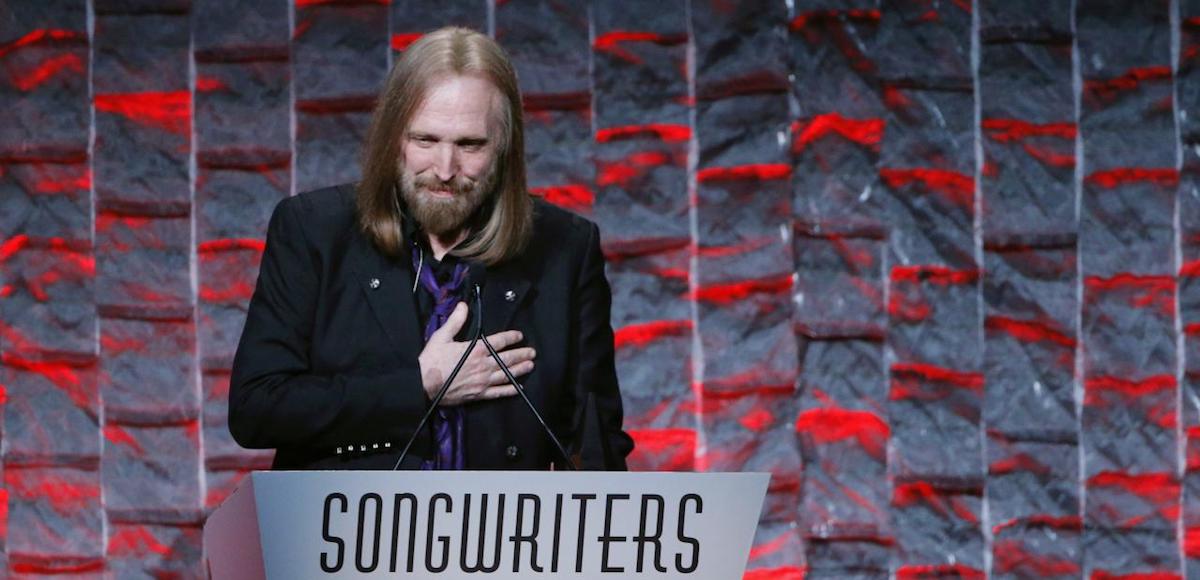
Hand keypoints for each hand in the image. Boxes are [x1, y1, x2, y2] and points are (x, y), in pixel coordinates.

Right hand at [417, 302, 535, 405]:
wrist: (422, 384)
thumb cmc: (431, 360)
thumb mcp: (442, 336)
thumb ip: (456, 321)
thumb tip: (464, 306)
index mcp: (476, 349)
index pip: (499, 341)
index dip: (511, 337)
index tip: (519, 335)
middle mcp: (483, 365)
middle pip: (507, 358)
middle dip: (522, 354)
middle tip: (532, 352)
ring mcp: (482, 381)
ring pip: (507, 375)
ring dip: (520, 369)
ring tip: (530, 365)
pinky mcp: (479, 394)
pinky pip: (498, 392)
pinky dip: (510, 390)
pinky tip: (518, 388)